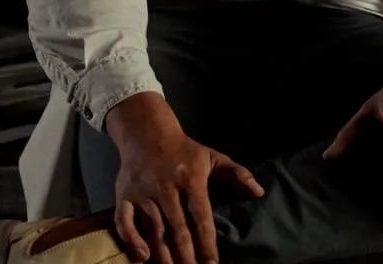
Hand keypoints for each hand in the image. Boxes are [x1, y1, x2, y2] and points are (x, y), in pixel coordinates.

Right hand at [106, 93, 264, 263]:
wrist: (147, 132)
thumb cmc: (184, 150)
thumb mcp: (212, 157)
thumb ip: (237, 174)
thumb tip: (259, 192)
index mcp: (191, 179)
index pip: (200, 216)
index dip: (207, 242)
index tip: (212, 263)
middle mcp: (166, 187)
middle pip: (177, 228)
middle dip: (186, 255)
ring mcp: (143, 192)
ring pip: (153, 229)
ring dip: (163, 254)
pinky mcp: (124, 195)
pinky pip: (123, 222)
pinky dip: (131, 240)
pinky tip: (143, 256)